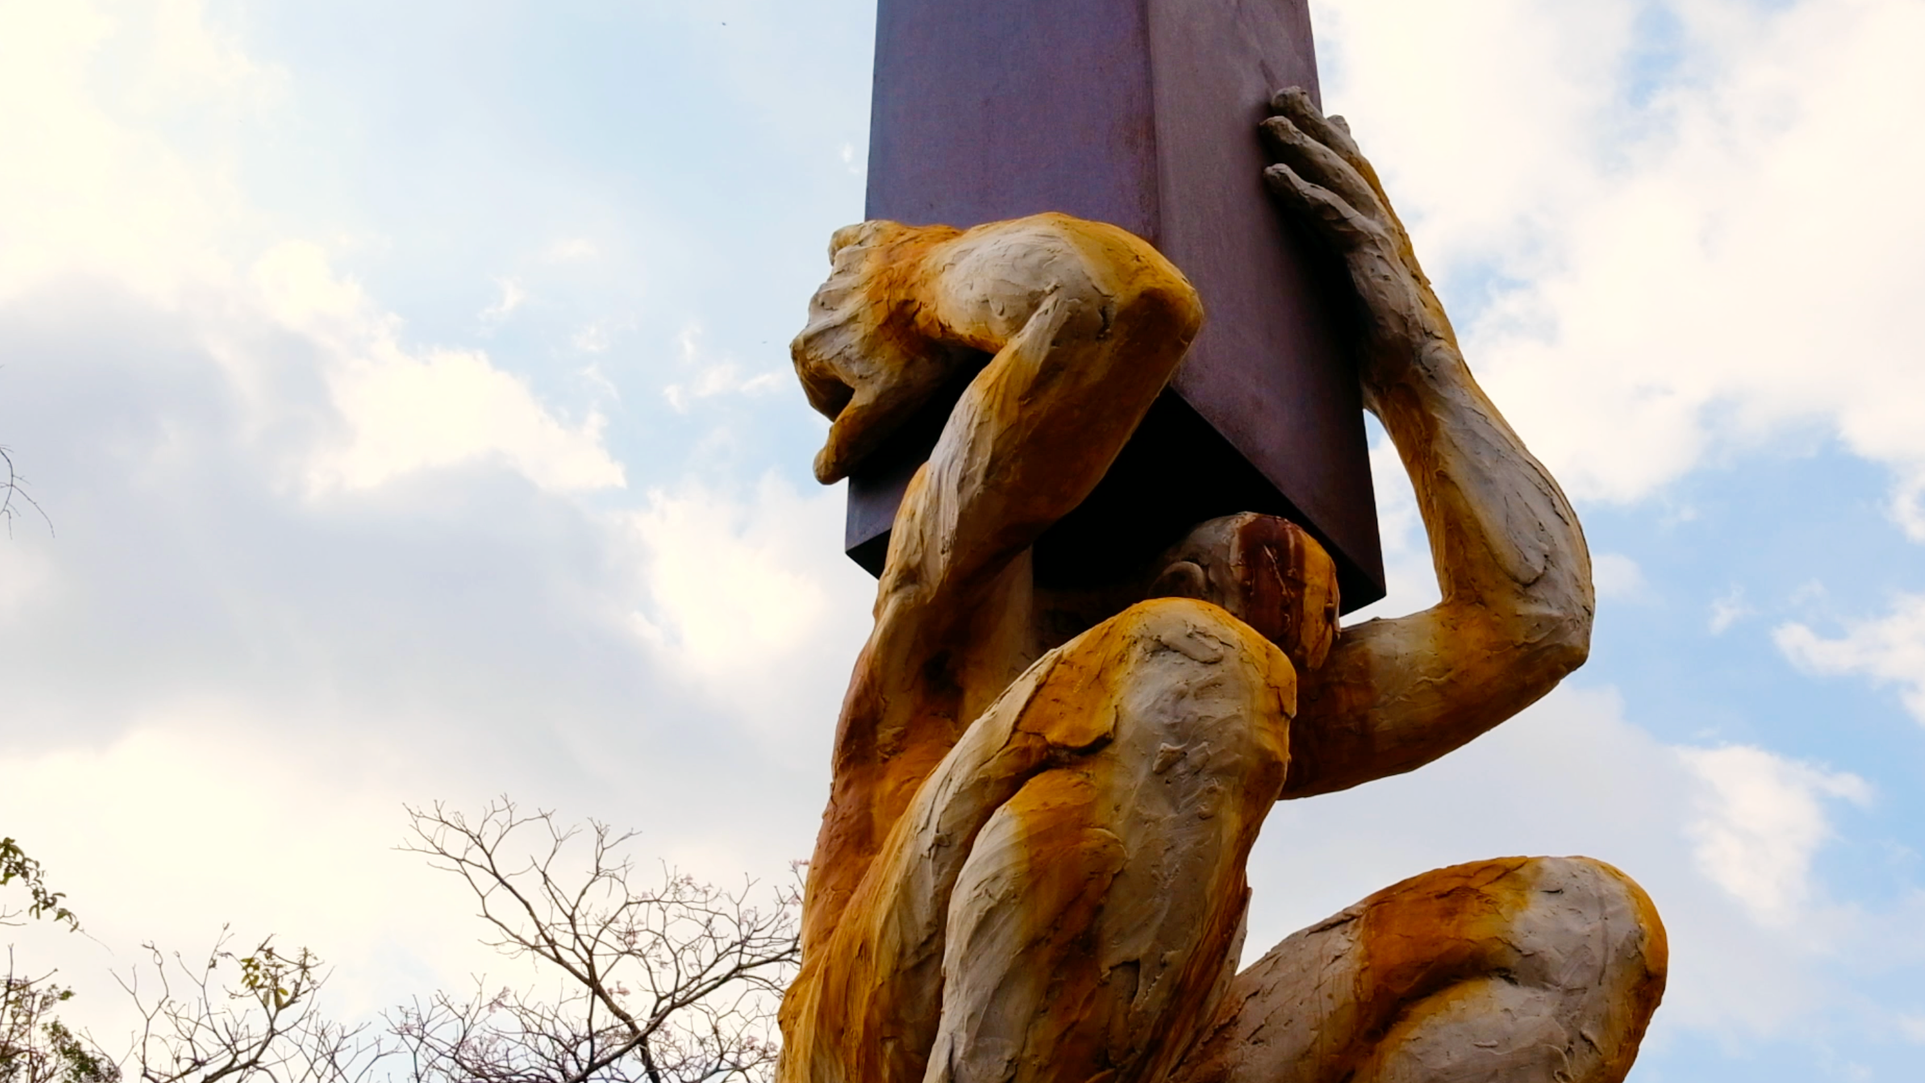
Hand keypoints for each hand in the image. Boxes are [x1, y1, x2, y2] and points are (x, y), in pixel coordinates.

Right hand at [792, 220, 971, 483]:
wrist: (961, 285)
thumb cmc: (923, 353)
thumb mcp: (883, 411)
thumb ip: (848, 444)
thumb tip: (820, 474)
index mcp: (807, 349)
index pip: (822, 398)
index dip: (853, 412)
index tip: (888, 411)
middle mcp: (814, 306)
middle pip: (832, 351)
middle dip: (858, 366)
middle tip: (904, 375)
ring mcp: (840, 269)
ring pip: (843, 304)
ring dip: (864, 321)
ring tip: (907, 333)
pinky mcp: (869, 239)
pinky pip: (849, 249)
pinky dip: (857, 263)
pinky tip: (878, 274)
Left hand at [1260, 88, 1456, 396]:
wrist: (1425, 393)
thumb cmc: (1390, 373)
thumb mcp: (1354, 325)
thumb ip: (1337, 303)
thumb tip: (1312, 316)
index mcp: (1383, 249)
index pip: (1359, 186)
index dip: (1340, 148)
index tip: (1324, 116)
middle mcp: (1386, 237)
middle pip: (1349, 168)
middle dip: (1316, 129)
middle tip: (1286, 95)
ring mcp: (1382, 246)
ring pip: (1341, 182)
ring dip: (1304, 148)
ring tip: (1270, 122)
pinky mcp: (1373, 264)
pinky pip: (1332, 219)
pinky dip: (1302, 194)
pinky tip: (1274, 174)